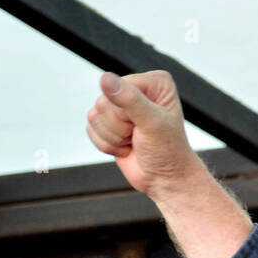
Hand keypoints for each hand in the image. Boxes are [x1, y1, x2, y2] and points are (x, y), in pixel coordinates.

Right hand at [86, 70, 198, 197]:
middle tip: (141, 135)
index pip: (119, 87)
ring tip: (135, 141)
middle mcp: (136, 88)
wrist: (165, 179)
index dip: (128, 113)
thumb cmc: (167, 151)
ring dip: (114, 137)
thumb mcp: (153, 123)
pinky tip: (126, 147)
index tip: (148, 125)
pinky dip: (107, 144)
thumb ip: (130, 99)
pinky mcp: (107, 121)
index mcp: (155, 82)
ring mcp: (120, 105)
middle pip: (103, 102)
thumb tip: (104, 78)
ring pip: (94, 115)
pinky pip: (90, 128)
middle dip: (120, 127)